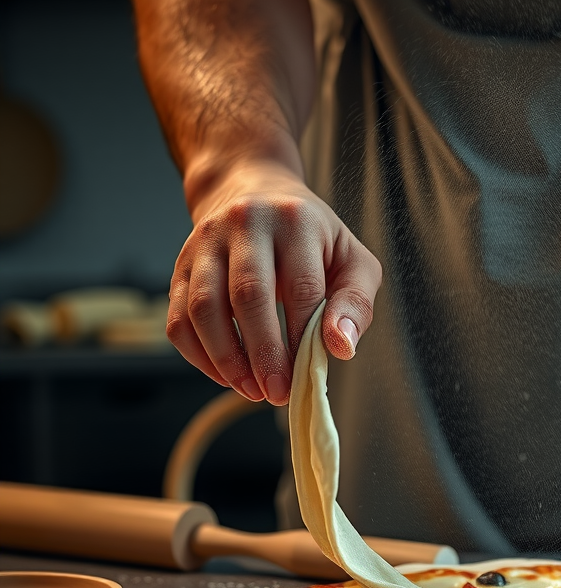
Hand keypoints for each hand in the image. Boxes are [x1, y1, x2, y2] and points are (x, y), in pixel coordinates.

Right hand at [167, 160, 381, 404]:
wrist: (254, 193)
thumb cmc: (314, 240)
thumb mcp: (352, 261)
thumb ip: (355, 303)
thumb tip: (341, 346)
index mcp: (295, 221)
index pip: (301, 288)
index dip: (301, 339)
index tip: (305, 378)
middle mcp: (245, 223)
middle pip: (248, 296)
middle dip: (263, 354)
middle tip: (277, 393)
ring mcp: (205, 242)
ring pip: (204, 308)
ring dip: (227, 359)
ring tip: (251, 390)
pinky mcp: (180, 265)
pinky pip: (178, 318)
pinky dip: (199, 356)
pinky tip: (225, 376)